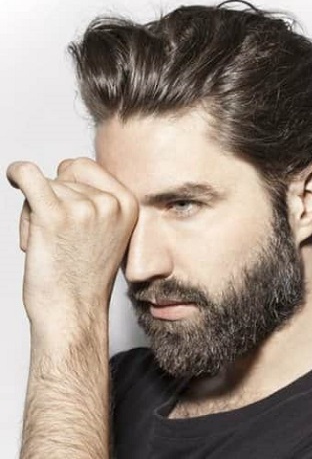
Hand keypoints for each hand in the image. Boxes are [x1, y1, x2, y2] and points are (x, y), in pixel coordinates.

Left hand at [7, 158, 136, 342]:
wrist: (73, 311)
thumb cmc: (85, 277)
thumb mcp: (109, 233)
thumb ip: (99, 202)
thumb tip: (68, 169)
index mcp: (127, 204)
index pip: (85, 168)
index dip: (68, 183)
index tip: (66, 205)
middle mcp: (109, 203)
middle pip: (64, 177)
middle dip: (55, 199)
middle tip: (60, 235)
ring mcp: (84, 208)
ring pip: (45, 185)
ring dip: (37, 211)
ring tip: (49, 243)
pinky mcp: (54, 216)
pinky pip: (29, 176)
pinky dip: (18, 174)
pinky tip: (15, 177)